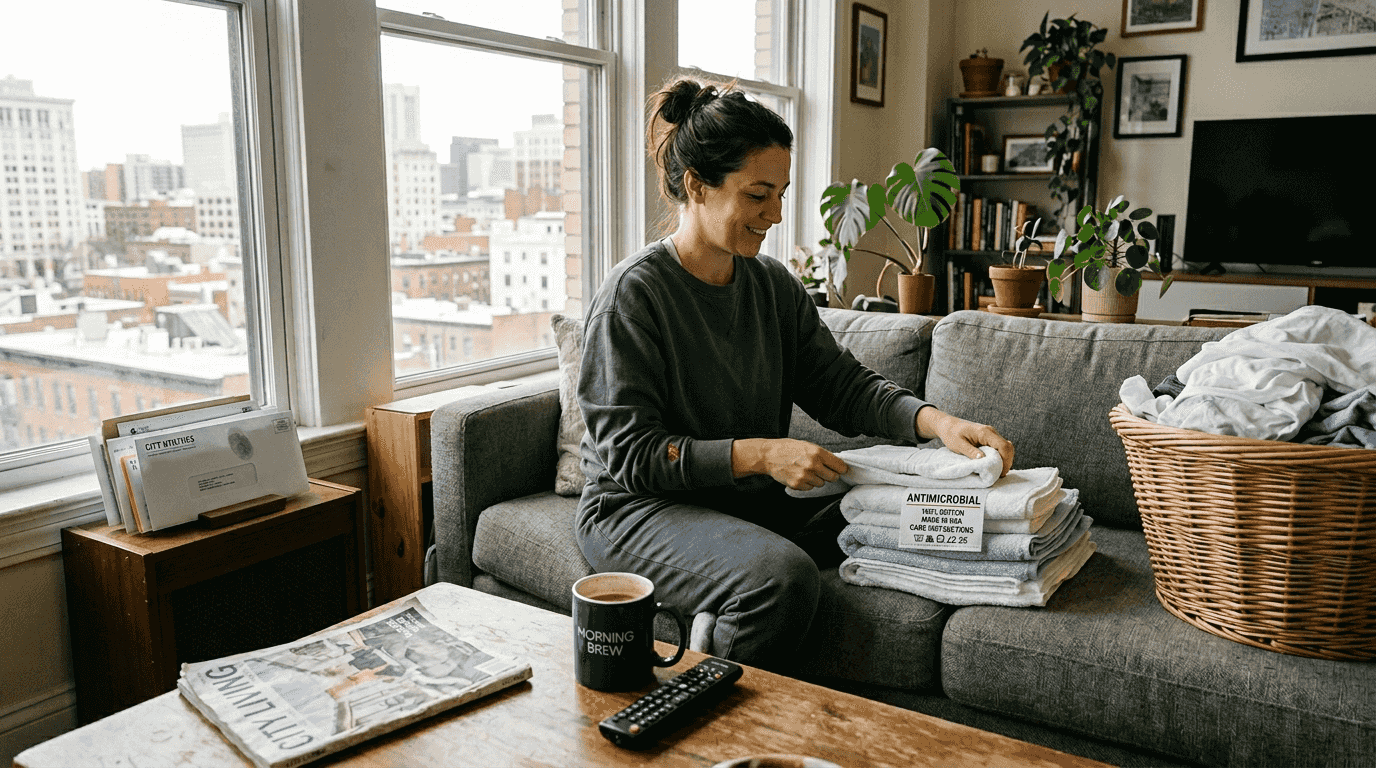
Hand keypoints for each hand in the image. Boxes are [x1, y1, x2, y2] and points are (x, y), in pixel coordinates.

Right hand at [732, 438, 848, 490]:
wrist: (769, 456)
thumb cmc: (788, 449)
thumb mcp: (807, 446)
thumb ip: (822, 454)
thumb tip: (836, 463)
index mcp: (817, 452)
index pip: (839, 465)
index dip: (841, 468)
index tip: (841, 470)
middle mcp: (813, 464)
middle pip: (833, 477)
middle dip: (830, 475)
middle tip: (823, 471)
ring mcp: (805, 475)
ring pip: (821, 484)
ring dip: (817, 479)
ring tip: (807, 471)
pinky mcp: (798, 484)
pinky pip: (810, 488)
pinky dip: (807, 484)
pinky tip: (800, 475)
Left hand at [916, 407, 1014, 476]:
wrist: (947, 425)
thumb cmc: (951, 433)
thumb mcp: (958, 444)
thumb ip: (970, 451)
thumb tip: (983, 459)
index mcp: (985, 432)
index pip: (1003, 446)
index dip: (1006, 460)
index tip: (1001, 473)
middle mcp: (991, 432)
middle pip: (1008, 447)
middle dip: (1007, 462)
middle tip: (999, 475)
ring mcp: (991, 435)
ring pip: (1005, 448)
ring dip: (1003, 460)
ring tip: (996, 472)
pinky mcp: (989, 438)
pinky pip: (999, 448)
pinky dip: (999, 457)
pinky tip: (993, 465)